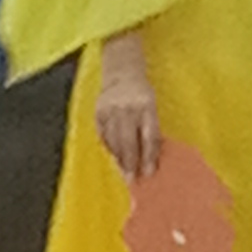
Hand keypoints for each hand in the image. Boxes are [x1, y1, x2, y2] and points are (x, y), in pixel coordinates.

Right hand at [94, 36, 160, 180]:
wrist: (121, 72)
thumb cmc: (142, 93)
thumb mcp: (152, 107)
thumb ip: (151, 129)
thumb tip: (150, 158)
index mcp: (146, 106)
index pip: (148, 137)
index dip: (149, 157)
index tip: (149, 173)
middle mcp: (127, 109)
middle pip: (129, 142)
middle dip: (131, 163)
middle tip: (132, 180)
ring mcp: (110, 111)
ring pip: (114, 142)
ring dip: (119, 159)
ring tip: (124, 171)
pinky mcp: (98, 113)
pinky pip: (103, 136)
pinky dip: (109, 147)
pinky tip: (114, 156)